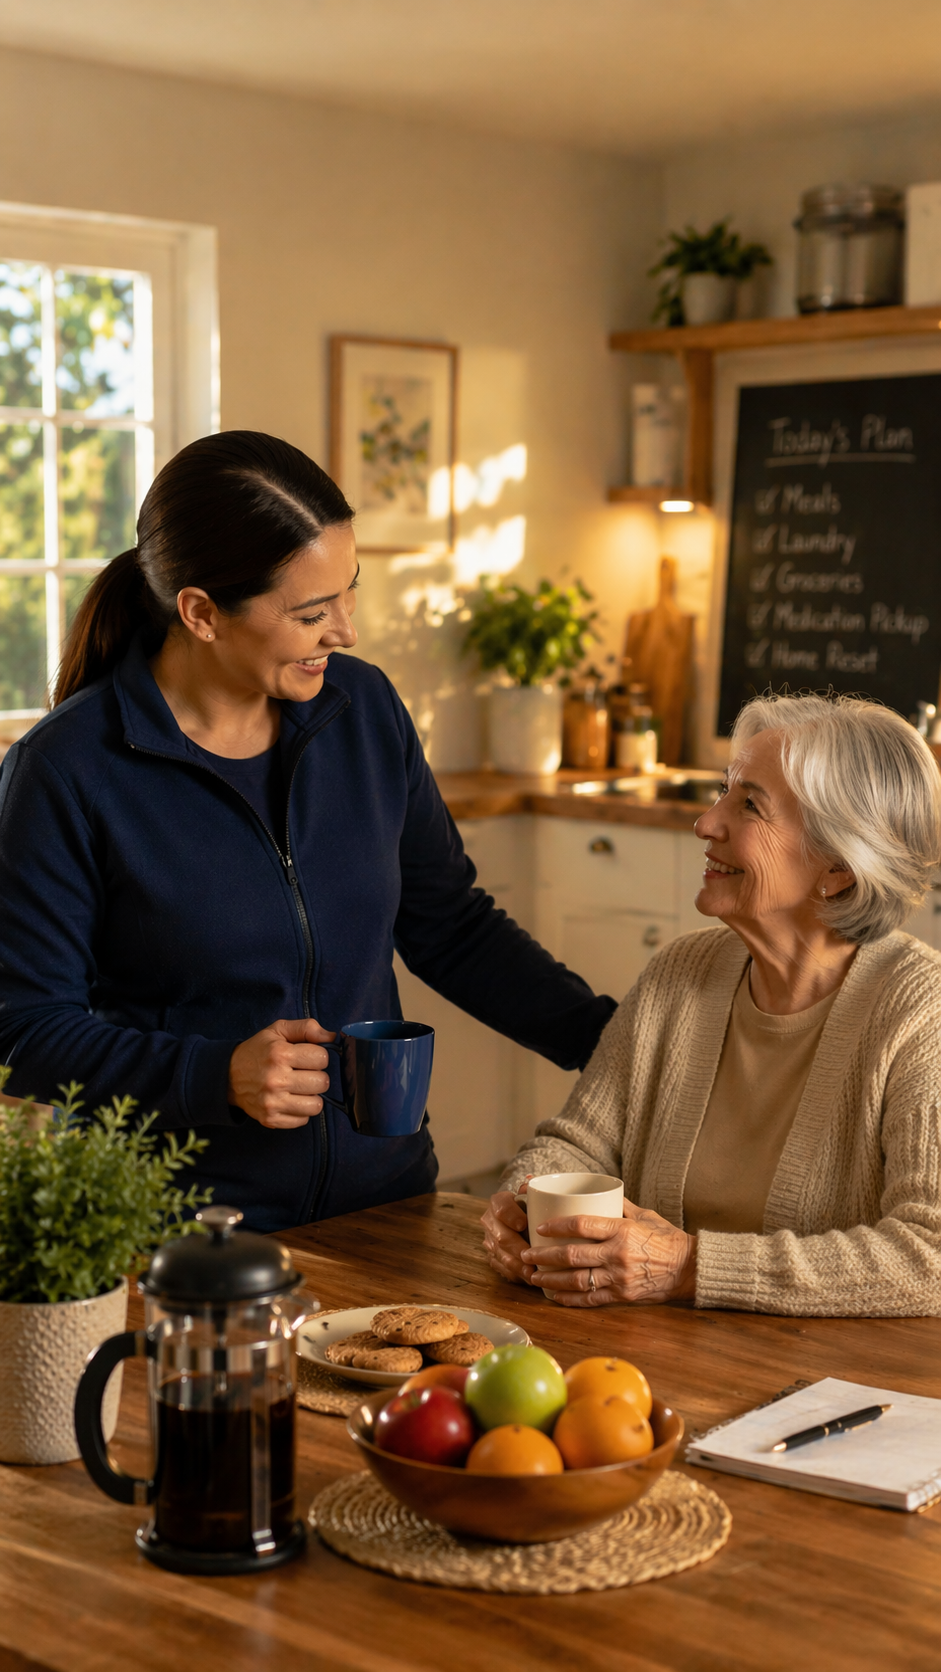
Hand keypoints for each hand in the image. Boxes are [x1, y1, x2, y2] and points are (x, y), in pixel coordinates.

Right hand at [228, 1018, 335, 1129]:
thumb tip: (332, 1037)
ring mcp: (273, 1103)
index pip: (322, 1058)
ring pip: (316, 1105)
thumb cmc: (257, 1051)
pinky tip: (291, 1100)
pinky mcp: (271, 1119)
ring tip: (299, 1088)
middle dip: (317, 1076)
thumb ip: (306, 1028)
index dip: (318, 1056)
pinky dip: (301, 1111)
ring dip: (311, 1096)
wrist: (228, 1076)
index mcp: (280, 1055)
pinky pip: (303, 1120)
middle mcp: (276, 1080)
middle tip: (304, 1073)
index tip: (307, 1057)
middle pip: (322, 1082)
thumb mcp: (278, 1030)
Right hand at [481, 1180, 539, 1286]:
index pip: (501, 1208)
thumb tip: (531, 1182)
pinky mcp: (492, 1257)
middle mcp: (490, 1221)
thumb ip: (533, 1192)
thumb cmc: (530, 1208)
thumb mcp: (532, 1197)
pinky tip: (528, 1279)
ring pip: (500, 1255)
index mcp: (498, 1202)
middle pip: (501, 1236)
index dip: (511, 1216)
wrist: (518, 1218)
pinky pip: (501, 1268)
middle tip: (532, 1257)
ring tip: (532, 1274)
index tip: (523, 1224)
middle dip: (517, 1249)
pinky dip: (515, 1275)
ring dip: (516, 1266)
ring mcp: (489, 1241)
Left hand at [519, 1197, 696, 1306]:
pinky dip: (569, 1299)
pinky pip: (589, 1299)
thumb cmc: (666, 1238)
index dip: (557, 1226)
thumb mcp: (644, 1214)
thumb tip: (594, 1193)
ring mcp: (619, 1278)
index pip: (582, 1224)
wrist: (688, 1268)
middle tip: (526, 1253)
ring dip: (550, 1279)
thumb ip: (619, 1205)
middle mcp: (618, 1254)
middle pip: (572, 1255)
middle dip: (544, 1255)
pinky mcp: (621, 1296)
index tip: (540, 1226)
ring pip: (576, 1280)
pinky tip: (554, 1296)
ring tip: (533, 1275)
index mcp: (622, 1230)